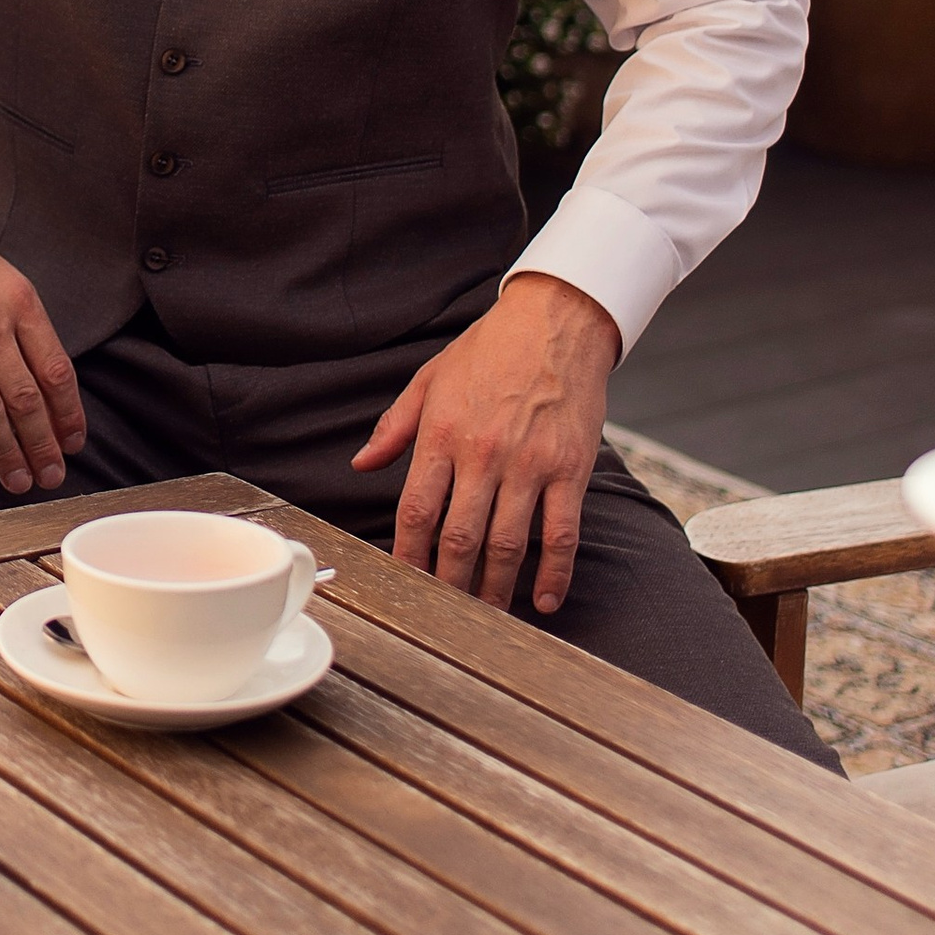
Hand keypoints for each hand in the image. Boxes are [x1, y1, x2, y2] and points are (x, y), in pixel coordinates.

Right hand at [0, 206, 83, 495]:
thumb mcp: (6, 283)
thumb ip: (26, 332)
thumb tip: (49, 391)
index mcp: (20, 304)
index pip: (55, 372)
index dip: (68, 416)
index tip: (73, 444)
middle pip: (25, 398)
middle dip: (42, 446)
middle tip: (49, 477)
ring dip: (5, 451)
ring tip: (15, 478)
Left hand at [352, 272, 618, 613]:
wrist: (556, 321)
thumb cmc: (491, 350)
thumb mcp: (430, 379)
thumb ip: (395, 427)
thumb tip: (363, 465)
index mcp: (442, 433)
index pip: (417, 511)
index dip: (409, 556)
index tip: (406, 582)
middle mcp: (483, 453)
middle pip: (459, 537)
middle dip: (450, 583)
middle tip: (446, 612)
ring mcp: (530, 464)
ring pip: (508, 543)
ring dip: (496, 587)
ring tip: (488, 613)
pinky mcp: (571, 469)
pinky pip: (562, 532)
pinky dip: (554, 572)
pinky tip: (544, 598)